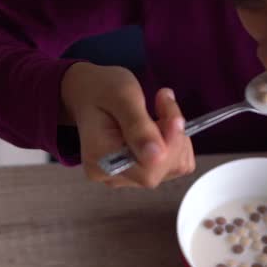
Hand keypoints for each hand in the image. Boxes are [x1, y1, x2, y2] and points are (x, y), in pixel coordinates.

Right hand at [60, 63, 194, 188]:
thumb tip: (157, 156)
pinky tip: (161, 124)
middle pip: (162, 170)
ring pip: (173, 167)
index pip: (149, 168)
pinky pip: (174, 165)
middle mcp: (111, 176)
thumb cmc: (101, 89)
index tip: (165, 104)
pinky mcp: (140, 172)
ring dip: (176, 136)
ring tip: (160, 109)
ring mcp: (126, 177)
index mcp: (101, 159)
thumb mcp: (121, 96)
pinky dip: (176, 142)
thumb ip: (138, 126)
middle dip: (173, 135)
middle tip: (163, 101)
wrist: (90, 93)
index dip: (169, 141)